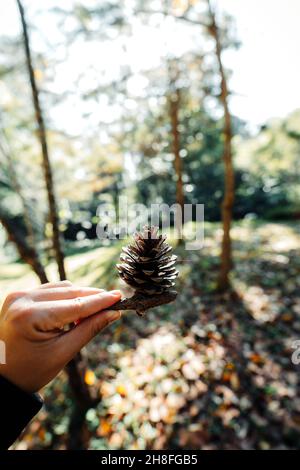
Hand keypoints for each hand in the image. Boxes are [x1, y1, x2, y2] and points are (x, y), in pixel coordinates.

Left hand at [0, 281, 120, 392]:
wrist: (2, 377)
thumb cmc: (30, 371)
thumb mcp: (63, 353)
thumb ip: (89, 329)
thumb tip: (113, 313)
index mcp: (31, 316)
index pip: (75, 305)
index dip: (100, 301)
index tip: (119, 296)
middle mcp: (22, 300)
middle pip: (69, 291)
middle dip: (92, 297)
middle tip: (114, 302)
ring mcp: (18, 295)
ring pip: (61, 288)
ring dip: (80, 296)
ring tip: (94, 312)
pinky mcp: (18, 296)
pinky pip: (50, 290)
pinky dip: (66, 297)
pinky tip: (76, 310)